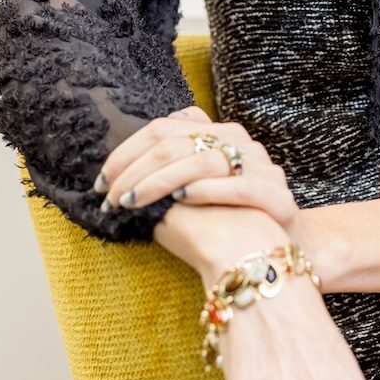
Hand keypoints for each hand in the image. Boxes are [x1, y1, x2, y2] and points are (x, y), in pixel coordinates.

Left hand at [97, 107, 297, 228]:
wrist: (273, 251)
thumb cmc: (225, 219)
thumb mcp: (195, 185)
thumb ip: (171, 166)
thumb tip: (116, 171)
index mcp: (219, 133)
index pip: (161, 128)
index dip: (126, 152)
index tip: (103, 180)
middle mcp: (241, 143)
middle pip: (174, 142)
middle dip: (133, 170)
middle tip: (110, 197)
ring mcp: (261, 168)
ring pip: (200, 161)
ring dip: (158, 182)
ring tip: (133, 202)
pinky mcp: (276, 197)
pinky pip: (237, 187)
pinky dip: (205, 191)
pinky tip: (180, 200)